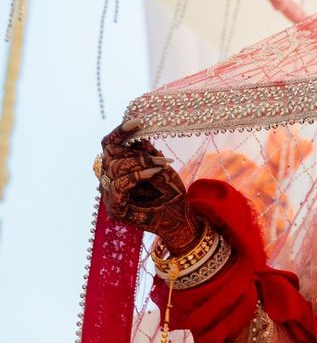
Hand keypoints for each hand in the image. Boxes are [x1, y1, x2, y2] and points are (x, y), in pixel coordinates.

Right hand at [99, 119, 199, 252]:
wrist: (180, 221)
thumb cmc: (170, 194)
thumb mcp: (161, 166)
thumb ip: (146, 153)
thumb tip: (138, 136)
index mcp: (117, 167)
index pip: (109, 145)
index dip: (121, 132)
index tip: (139, 122)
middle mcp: (109, 179)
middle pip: (110, 154)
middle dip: (136, 152)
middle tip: (160, 158)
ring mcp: (110, 194)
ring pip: (114, 168)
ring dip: (141, 163)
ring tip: (162, 165)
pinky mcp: (115, 208)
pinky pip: (118, 185)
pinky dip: (137, 176)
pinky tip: (153, 172)